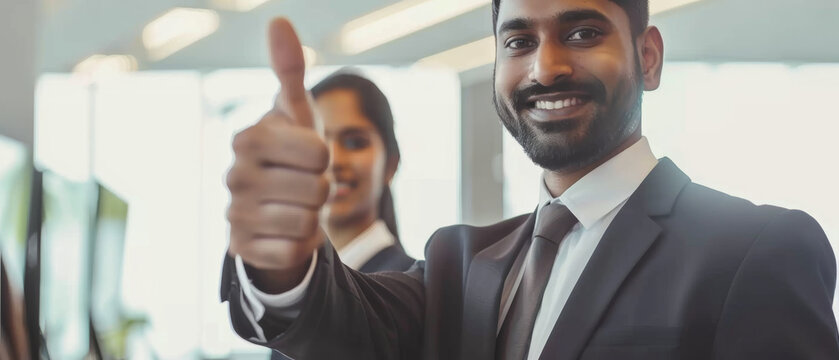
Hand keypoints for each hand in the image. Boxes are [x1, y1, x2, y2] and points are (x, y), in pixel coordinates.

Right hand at [226, 18, 328, 291]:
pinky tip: (286, 232)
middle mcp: (234, 175)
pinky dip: (301, 245)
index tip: (308, 158)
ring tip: (296, 208)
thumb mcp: (296, 116)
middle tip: (304, 186)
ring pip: (307, 223)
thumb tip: (279, 21)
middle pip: (317, 190)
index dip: (325, 159)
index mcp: (248, 138)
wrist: (275, 209)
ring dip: (313, 218)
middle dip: (322, 191)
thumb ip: (290, 71)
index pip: (318, 153)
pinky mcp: (240, 249)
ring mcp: (233, 214)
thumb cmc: (292, 157)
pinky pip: (293, 252)